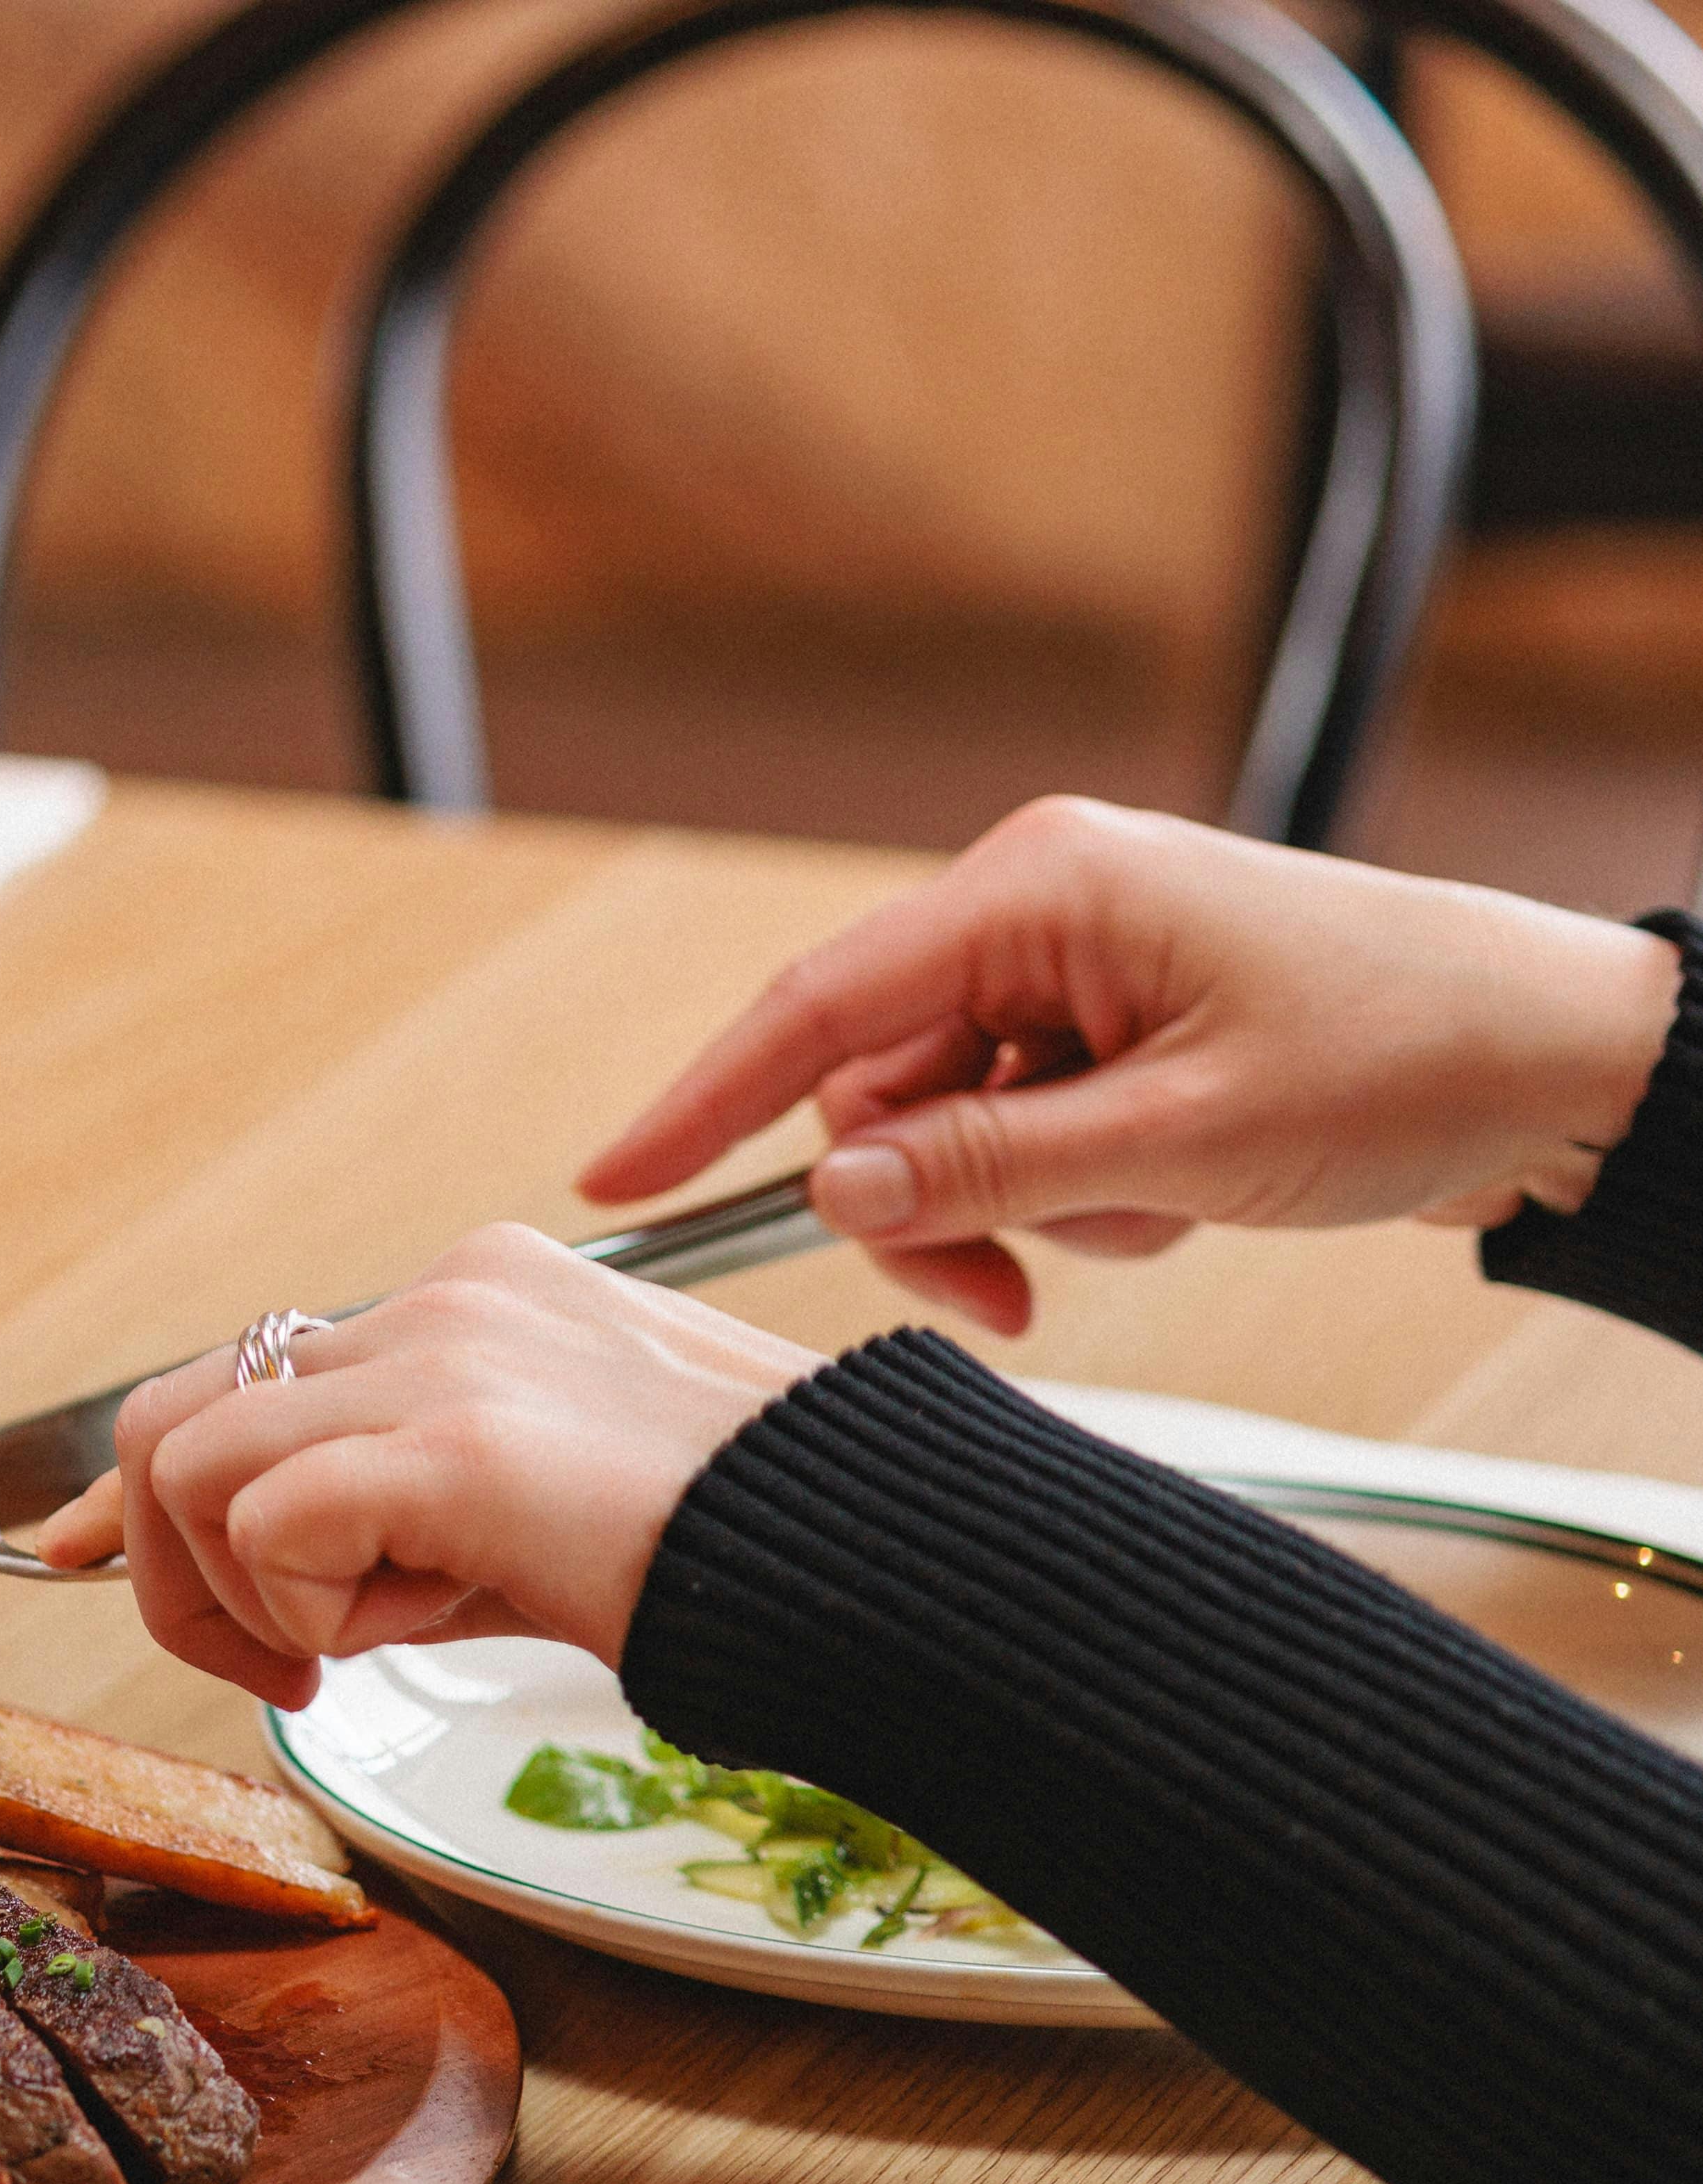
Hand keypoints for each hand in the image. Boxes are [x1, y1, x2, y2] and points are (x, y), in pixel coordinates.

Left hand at [38, 1229, 821, 1708]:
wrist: (877, 1566)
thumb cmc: (729, 1555)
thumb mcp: (524, 1518)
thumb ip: (391, 1517)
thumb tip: (251, 1568)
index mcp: (472, 1297)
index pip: (240, 1371)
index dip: (130, 1485)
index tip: (68, 1552)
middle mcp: (445, 1299)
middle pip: (173, 1414)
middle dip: (163, 1563)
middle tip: (271, 1662)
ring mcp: (448, 1359)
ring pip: (190, 1464)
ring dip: (239, 1597)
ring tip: (370, 1637)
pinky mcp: (458, 1445)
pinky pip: (269, 1524)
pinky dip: (303, 1610)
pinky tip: (419, 1624)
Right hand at [586, 797, 1680, 1332]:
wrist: (1569, 1060)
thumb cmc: (1412, 1055)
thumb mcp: (1183, 1138)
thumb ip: (986, 1166)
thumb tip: (832, 1187)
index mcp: (1042, 886)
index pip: (820, 1006)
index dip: (705, 1102)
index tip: (615, 1180)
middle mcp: (1039, 903)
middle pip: (876, 1083)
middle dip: (925, 1202)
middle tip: (1012, 1295)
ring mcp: (1074, 961)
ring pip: (942, 1123)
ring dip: (1019, 1204)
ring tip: (1147, 1216)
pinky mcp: (1109, 1016)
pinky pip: (1015, 1124)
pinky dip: (1074, 1188)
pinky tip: (1174, 1188)